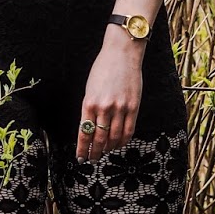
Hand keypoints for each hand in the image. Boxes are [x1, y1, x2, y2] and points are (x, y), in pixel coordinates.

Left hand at [76, 32, 144, 161]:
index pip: (84, 133)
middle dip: (94, 152)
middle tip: (92, 159)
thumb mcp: (90, 89)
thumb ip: (90, 109)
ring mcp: (120, 108)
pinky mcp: (134, 106)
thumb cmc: (103, 69)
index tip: (81, 158)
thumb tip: (90, 129)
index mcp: (89, 103)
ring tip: (105, 152)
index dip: (82, 149)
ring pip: (114, 137)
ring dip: (109, 148)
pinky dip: (123, 141)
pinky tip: (119, 144)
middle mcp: (104, 107)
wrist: (122, 53)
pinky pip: (128, 130)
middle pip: (99, 139)